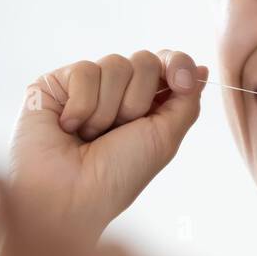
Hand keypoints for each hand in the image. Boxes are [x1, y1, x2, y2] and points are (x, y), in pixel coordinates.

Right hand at [9, 49, 206, 239]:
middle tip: (120, 131)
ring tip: (91, 135)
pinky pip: (84, 71)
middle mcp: (116, 92)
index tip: (181, 84)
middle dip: (138, 100)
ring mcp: (85, 87)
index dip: (178, 65)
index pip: (168, 62)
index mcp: (146, 105)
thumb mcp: (165, 138)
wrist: (70, 195)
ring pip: (115, 63)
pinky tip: (69, 127)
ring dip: (109, 109)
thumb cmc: (116, 176)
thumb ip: (186, 101)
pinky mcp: (55, 84)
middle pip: (145, 60)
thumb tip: (201, 69)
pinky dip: (83, 105)